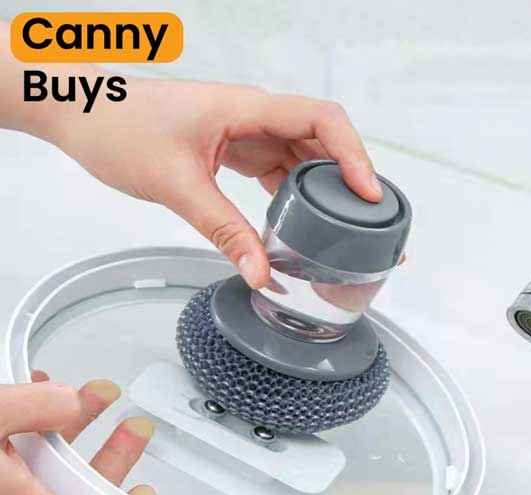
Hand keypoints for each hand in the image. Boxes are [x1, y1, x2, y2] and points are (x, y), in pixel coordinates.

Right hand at [0, 371, 154, 494]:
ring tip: (97, 394)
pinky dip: (40, 424)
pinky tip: (43, 393)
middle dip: (114, 456)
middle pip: (82, 494)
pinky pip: (24, 452)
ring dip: (79, 429)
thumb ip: (35, 406)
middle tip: (135, 428)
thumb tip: (75, 400)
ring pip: (55, 467)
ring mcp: (0, 490)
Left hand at [52, 79, 382, 288]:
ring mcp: (243, 132)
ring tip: (341, 228)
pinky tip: (297, 223)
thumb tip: (260, 270)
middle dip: (348, 179)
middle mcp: (252, 116)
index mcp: (245, 108)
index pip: (320, 119)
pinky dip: (291, 196)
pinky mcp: (232, 149)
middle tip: (367, 224)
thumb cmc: (117, 128)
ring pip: (300, 157)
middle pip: (320, 141)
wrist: (81, 112)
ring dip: (322, 190)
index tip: (369, 196)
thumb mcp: (177, 184)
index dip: (353, 155)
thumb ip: (223, 229)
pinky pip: (275, 170)